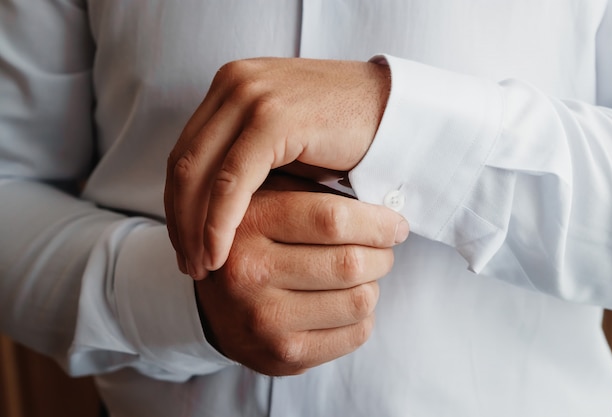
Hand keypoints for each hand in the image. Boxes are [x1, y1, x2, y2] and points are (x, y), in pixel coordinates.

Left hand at [165, 57, 390, 276]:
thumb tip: (218, 206)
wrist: (397, 110)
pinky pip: (232, 180)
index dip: (177, 203)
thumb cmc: (346, 134)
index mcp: (232, 86)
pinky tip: (218, 252)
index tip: (184, 244)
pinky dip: (218, 221)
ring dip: (193, 227)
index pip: (186, 152)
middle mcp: (234, 84)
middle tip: (187, 263)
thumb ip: (250, 161)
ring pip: (198, 173)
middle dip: (178, 220)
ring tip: (200, 267)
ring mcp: (252, 96)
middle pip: (183, 163)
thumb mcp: (286, 145)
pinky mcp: (274, 118)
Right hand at [194, 175, 407, 375]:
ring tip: (359, 276)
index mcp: (248, 225)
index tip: (395, 224)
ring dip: (372, 285)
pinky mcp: (283, 356)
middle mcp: (250, 275)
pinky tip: (343, 302)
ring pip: (360, 301)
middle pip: (350, 264)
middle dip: (381, 255)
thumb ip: (312, 190)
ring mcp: (265, 321)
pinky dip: (362, 316)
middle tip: (381, 249)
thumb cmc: (253, 242)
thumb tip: (380, 199)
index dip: (376, 222)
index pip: (331, 220)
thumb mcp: (268, 199)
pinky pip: (355, 334)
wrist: (213, 305)